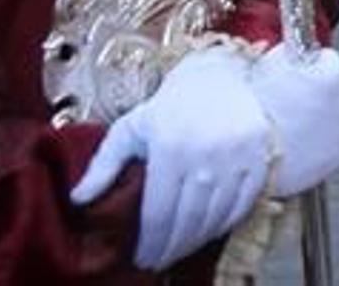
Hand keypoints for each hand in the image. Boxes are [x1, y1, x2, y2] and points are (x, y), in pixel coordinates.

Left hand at [71, 48, 270, 269]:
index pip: (160, 213)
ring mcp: (238, 156)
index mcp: (170, 147)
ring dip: (198, 240)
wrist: (220, 77)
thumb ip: (103, 166)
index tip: (143, 259)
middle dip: (173, 247)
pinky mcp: (261, 157)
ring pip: (216, 215)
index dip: (151, 243)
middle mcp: (207, 154)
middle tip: (161, 260)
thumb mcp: (131, 129)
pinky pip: (244, 203)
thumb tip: (77, 200)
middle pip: (189, 220)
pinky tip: (210, 230)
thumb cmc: (169, 106)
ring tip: (182, 249)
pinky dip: (227, 223)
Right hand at [249, 45, 338, 196]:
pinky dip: (324, 136)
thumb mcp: (266, 67)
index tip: (297, 71)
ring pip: (337, 111)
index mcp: (330, 76)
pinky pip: (337, 136)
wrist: (255, 161)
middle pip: (335, 85)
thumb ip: (288, 53)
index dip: (308, 62)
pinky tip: (302, 139)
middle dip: (317, 89)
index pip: (327, 56)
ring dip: (322, 113)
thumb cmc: (257, 114)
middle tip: (291, 100)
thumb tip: (295, 47)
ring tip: (294, 122)